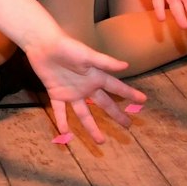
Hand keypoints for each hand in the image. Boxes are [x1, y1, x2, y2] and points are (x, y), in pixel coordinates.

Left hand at [26, 33, 141, 143]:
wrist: (43, 44)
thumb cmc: (67, 46)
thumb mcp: (87, 55)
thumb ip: (105, 62)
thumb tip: (126, 66)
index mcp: (96, 76)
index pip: (117, 87)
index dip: (130, 93)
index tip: (143, 100)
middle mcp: (86, 87)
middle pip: (104, 104)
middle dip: (116, 114)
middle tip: (128, 126)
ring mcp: (71, 92)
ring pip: (84, 113)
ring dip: (91, 127)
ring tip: (101, 141)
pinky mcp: (56, 93)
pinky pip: (60, 111)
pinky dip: (62, 121)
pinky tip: (65, 133)